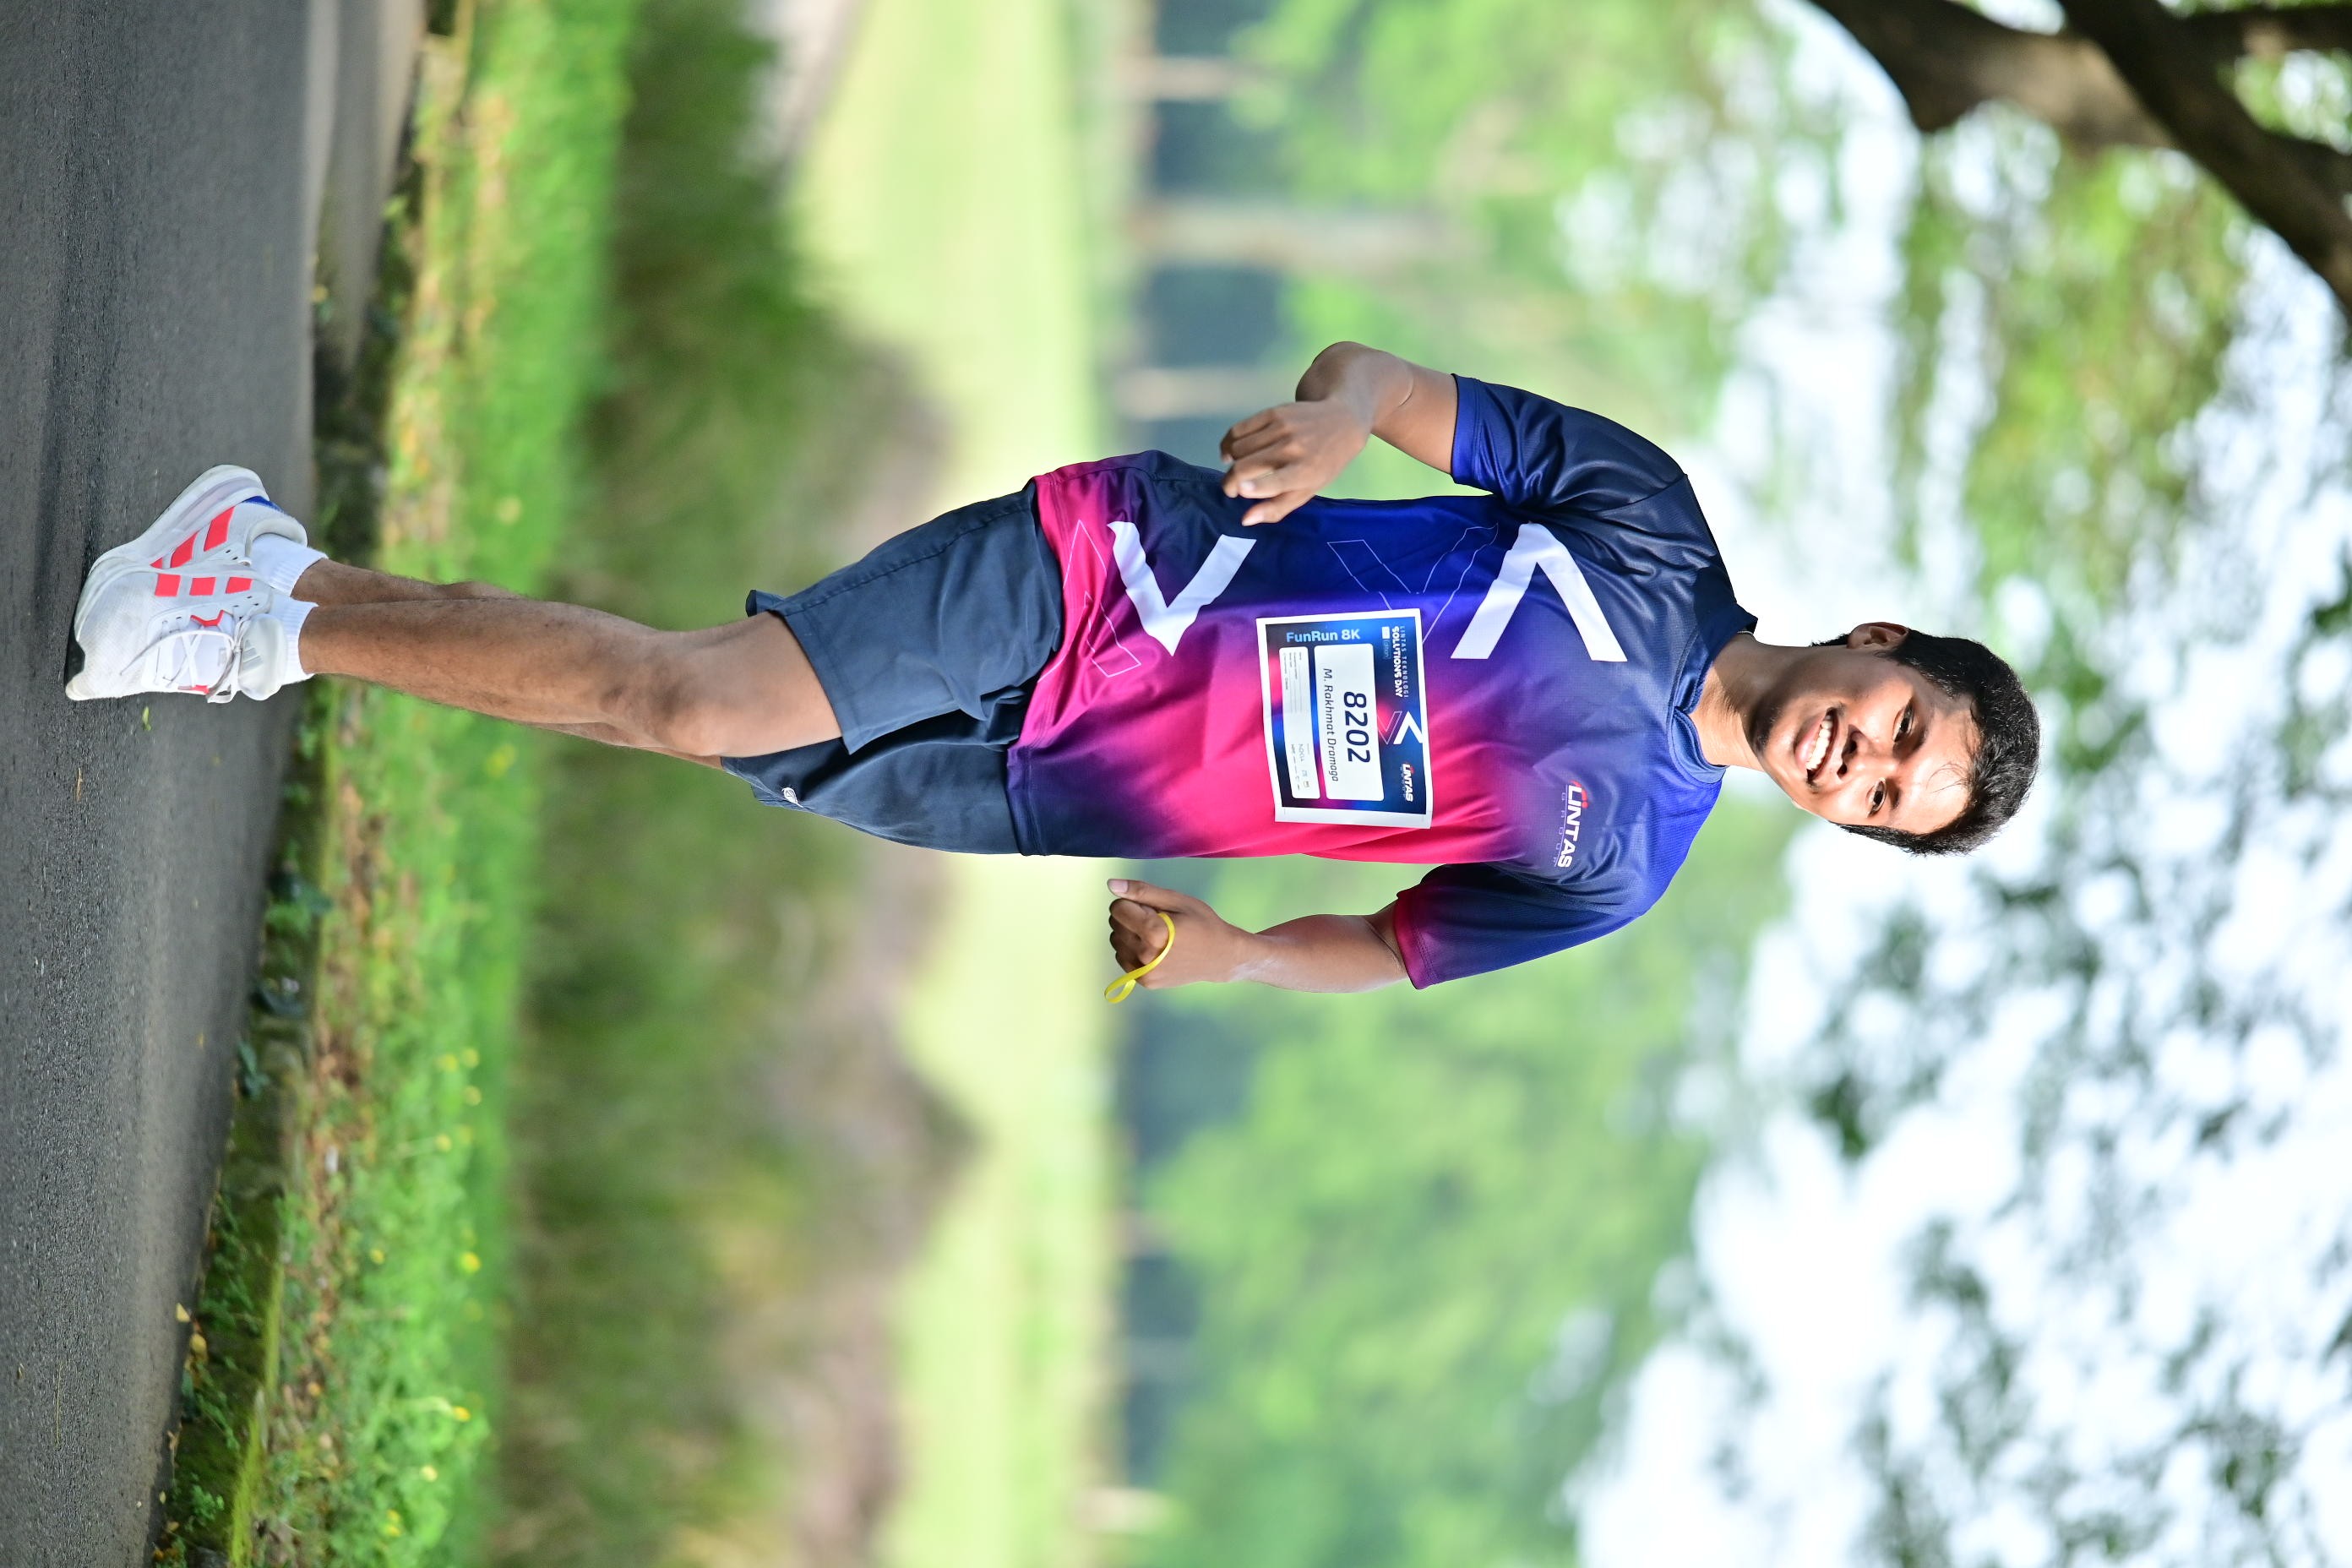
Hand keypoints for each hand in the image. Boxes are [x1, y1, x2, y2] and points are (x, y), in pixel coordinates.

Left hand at [1105, 878, 1257, 990]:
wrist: (1221, 957)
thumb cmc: (1201, 923)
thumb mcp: (1176, 900)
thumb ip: (1142, 891)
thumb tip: (1111, 885)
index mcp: (1154, 932)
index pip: (1117, 908)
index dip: (1133, 902)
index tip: (1153, 908)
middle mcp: (1145, 955)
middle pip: (1115, 924)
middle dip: (1130, 917)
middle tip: (1158, 921)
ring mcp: (1144, 972)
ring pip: (1116, 941)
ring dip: (1129, 934)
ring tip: (1156, 936)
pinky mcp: (1145, 982)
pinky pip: (1122, 958)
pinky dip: (1132, 950)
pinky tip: (1153, 949)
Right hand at [1219, 398, 1372, 525]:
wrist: (1342, 422)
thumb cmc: (1324, 464)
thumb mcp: (1307, 491)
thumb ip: (1276, 508)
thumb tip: (1246, 519)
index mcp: (1305, 472)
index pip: (1276, 482)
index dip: (1254, 488)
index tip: (1239, 492)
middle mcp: (1292, 448)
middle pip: (1245, 466)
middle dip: (1230, 482)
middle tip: (1231, 489)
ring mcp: (1281, 428)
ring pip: (1237, 448)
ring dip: (1230, 462)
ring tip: (1237, 469)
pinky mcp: (1272, 412)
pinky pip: (1238, 430)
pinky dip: (1229, 443)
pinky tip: (1232, 451)